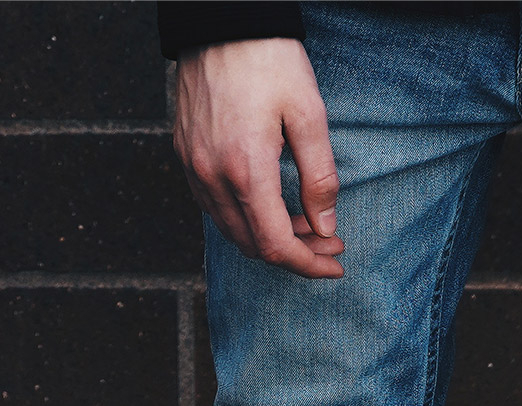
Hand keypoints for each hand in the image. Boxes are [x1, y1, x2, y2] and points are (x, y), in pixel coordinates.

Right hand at [172, 38, 342, 278]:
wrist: (222, 18)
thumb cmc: (269, 59)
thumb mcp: (309, 115)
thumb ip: (320, 178)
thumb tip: (326, 228)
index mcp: (245, 169)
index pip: (276, 245)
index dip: (309, 265)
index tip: (336, 264)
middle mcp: (212, 175)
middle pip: (254, 245)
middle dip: (295, 254)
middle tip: (327, 240)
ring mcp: (194, 166)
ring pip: (232, 230)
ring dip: (269, 238)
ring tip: (304, 222)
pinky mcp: (185, 154)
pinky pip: (213, 207)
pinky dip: (244, 219)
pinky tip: (270, 204)